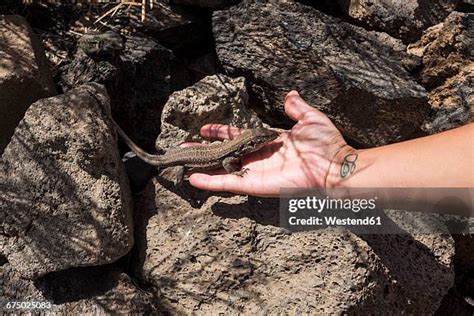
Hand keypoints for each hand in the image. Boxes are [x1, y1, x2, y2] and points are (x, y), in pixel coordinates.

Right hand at [189, 91, 351, 196]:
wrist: (335, 165)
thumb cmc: (326, 144)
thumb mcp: (309, 118)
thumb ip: (296, 107)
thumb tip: (290, 94)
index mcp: (267, 142)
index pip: (237, 136)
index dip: (220, 132)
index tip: (204, 129)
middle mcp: (258, 157)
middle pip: (224, 152)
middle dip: (205, 149)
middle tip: (185, 146)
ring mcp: (255, 171)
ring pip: (222, 167)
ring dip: (202, 164)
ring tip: (182, 161)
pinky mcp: (255, 183)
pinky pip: (229, 182)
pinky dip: (211, 181)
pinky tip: (193, 177)